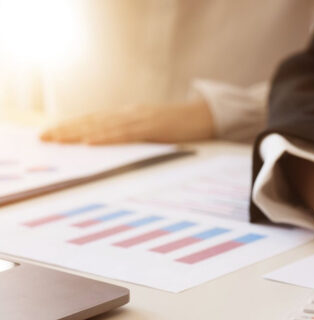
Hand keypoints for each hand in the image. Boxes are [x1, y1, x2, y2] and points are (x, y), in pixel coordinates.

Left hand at [39, 100, 214, 143]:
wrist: (205, 116)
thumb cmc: (180, 127)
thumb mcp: (153, 132)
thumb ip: (134, 136)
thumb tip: (116, 150)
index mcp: (129, 115)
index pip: (94, 119)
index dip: (71, 125)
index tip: (51, 133)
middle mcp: (130, 113)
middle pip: (92, 121)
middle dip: (67, 129)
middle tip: (44, 137)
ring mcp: (140, 118)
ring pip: (103, 126)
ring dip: (79, 133)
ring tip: (59, 140)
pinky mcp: (151, 126)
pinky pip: (124, 134)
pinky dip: (106, 138)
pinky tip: (91, 142)